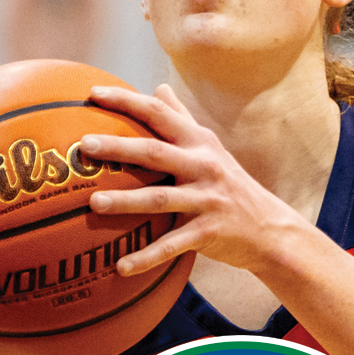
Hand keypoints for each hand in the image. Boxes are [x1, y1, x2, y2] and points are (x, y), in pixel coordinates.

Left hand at [80, 84, 310, 276]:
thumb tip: (158, 87)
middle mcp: (203, 166)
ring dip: (125, 202)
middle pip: (155, 153)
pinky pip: (172, 246)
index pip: (159, 113)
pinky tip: (121, 267)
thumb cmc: (229, 184)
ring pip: (160, 200)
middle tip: (84, 144)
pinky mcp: (209, 232)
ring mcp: (207, 200)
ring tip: (92, 203)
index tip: (92, 93)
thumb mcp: (210, 148)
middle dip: (118, 147)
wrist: (269, 228)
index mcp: (198, 142)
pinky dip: (147, 257)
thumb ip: (182, 118)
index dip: (126, 100)